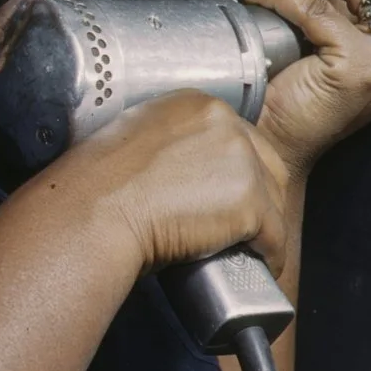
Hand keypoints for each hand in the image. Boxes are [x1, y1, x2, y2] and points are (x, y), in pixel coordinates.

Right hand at [63, 90, 293, 274]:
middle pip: (266, 164)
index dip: (239, 171)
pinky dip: (270, 254)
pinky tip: (260, 266)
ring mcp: (242, 161)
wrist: (95, 213)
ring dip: (265, 226)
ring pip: (274, 199)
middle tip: (244, 227)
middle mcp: (225, 123)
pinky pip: (275, 234)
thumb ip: (164, 143)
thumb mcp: (131, 140)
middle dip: (261, 197)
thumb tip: (176, 171)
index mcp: (196, 104)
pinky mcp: (249, 201)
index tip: (230, 195)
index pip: (240, 137)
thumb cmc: (97, 187)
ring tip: (249, 250)